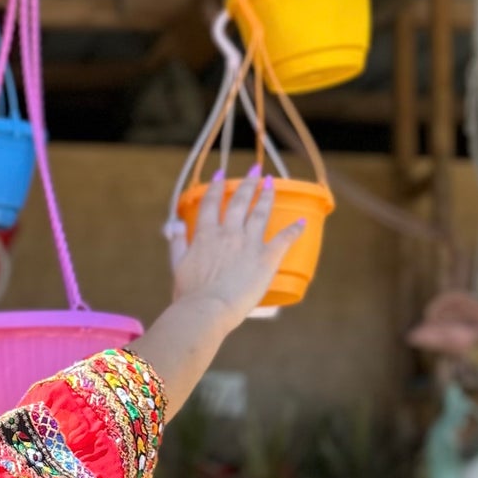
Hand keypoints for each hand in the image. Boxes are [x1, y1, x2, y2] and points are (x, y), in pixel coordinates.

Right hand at [169, 167, 305, 331]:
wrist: (207, 308)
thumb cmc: (189, 293)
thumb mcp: (177, 266)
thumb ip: (177, 244)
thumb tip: (175, 227)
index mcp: (205, 235)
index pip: (212, 203)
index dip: (217, 187)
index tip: (221, 174)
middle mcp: (228, 233)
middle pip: (239, 202)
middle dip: (248, 183)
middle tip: (255, 168)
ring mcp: (249, 243)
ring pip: (260, 212)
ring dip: (267, 195)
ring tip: (271, 182)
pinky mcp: (266, 258)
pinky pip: (284, 238)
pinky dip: (295, 229)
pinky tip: (302, 221)